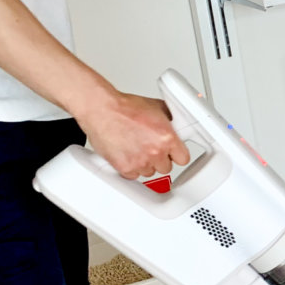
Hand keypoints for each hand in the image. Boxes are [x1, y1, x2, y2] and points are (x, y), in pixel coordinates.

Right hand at [76, 89, 190, 179]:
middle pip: (166, 167)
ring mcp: (140, 161)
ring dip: (145, 164)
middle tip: (149, 147)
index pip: (183, 159)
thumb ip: (170, 121)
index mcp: (167, 138)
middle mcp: (155, 152)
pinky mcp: (125, 168)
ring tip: (135, 148)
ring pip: (150, 172)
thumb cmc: (124, 108)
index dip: (176, 155)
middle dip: (159, 159)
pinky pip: (134, 176)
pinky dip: (130, 168)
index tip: (172, 153)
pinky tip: (127, 155)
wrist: (100, 110)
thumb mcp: (156, 108)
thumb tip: (177, 126)